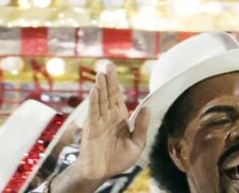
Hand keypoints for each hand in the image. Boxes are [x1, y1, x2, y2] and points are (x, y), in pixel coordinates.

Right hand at [71, 66, 148, 181]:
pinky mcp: (91, 129)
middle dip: (108, 80)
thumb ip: (141, 127)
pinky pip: (93, 113)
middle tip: (107, 65)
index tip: (113, 69)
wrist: (102, 173)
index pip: (117, 96)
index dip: (116, 83)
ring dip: (100, 87)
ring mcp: (99, 122)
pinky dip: (94, 102)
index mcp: (119, 117)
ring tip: (100, 74)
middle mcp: (108, 116)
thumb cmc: (118, 159)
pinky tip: (95, 91)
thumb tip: (147, 109)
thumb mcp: (136, 144)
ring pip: (100, 101)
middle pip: (108, 94)